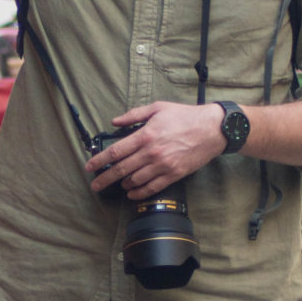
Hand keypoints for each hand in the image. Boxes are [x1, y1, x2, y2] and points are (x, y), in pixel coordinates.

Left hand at [85, 101, 225, 197]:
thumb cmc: (185, 116)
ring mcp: (163, 166)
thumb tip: (114, 121)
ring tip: (118, 184)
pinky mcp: (173, 175)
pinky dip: (138, 192)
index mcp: (145, 135)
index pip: (115, 152)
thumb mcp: (157, 108)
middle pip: (121, 170)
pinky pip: (151, 188)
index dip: (99, 161)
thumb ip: (133, 115)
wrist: (212, 129)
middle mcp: (151, 152)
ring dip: (123, 184)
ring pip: (135, 180)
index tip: (89, 167)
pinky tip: (131, 193)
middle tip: (95, 185)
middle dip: (105, 179)